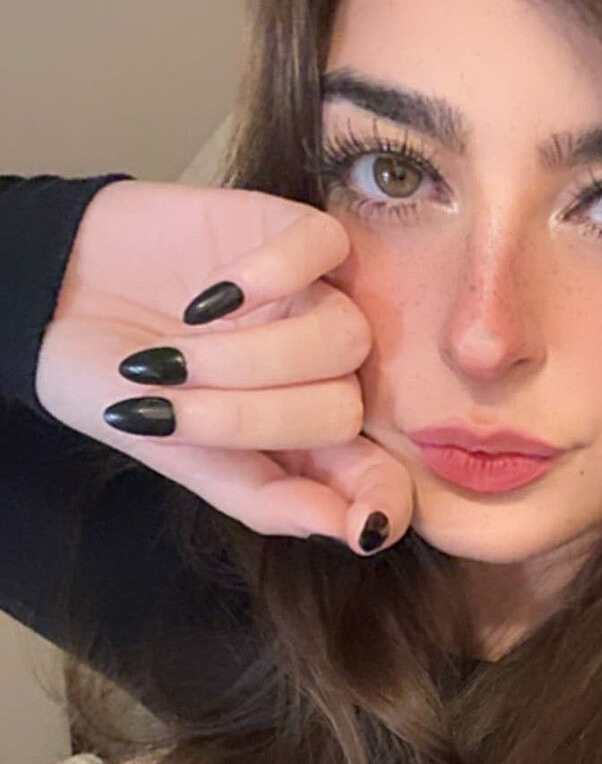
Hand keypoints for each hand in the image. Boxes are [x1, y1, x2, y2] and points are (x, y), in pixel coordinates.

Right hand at [34, 178, 414, 550]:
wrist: (53, 297)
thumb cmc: (117, 384)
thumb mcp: (176, 455)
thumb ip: (263, 496)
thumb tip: (353, 530)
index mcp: (306, 443)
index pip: (382, 477)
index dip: (384, 498)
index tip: (362, 521)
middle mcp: (324, 374)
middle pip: (344, 409)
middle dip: (254, 418)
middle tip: (171, 404)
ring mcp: (315, 300)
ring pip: (343, 337)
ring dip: (251, 356)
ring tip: (177, 352)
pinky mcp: (294, 233)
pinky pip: (326, 250)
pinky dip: (270, 276)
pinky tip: (210, 299)